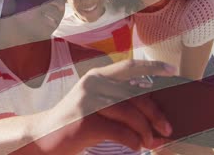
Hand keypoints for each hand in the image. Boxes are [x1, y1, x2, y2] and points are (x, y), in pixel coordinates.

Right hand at [43, 60, 176, 152]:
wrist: (41, 136)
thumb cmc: (74, 122)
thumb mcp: (94, 104)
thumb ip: (118, 101)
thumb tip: (153, 114)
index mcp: (97, 77)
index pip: (129, 66)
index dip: (152, 67)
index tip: (171, 70)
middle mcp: (93, 84)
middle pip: (135, 95)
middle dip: (155, 113)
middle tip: (167, 128)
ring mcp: (88, 102)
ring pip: (130, 114)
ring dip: (145, 131)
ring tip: (150, 142)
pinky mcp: (85, 122)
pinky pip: (120, 131)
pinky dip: (133, 141)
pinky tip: (136, 146)